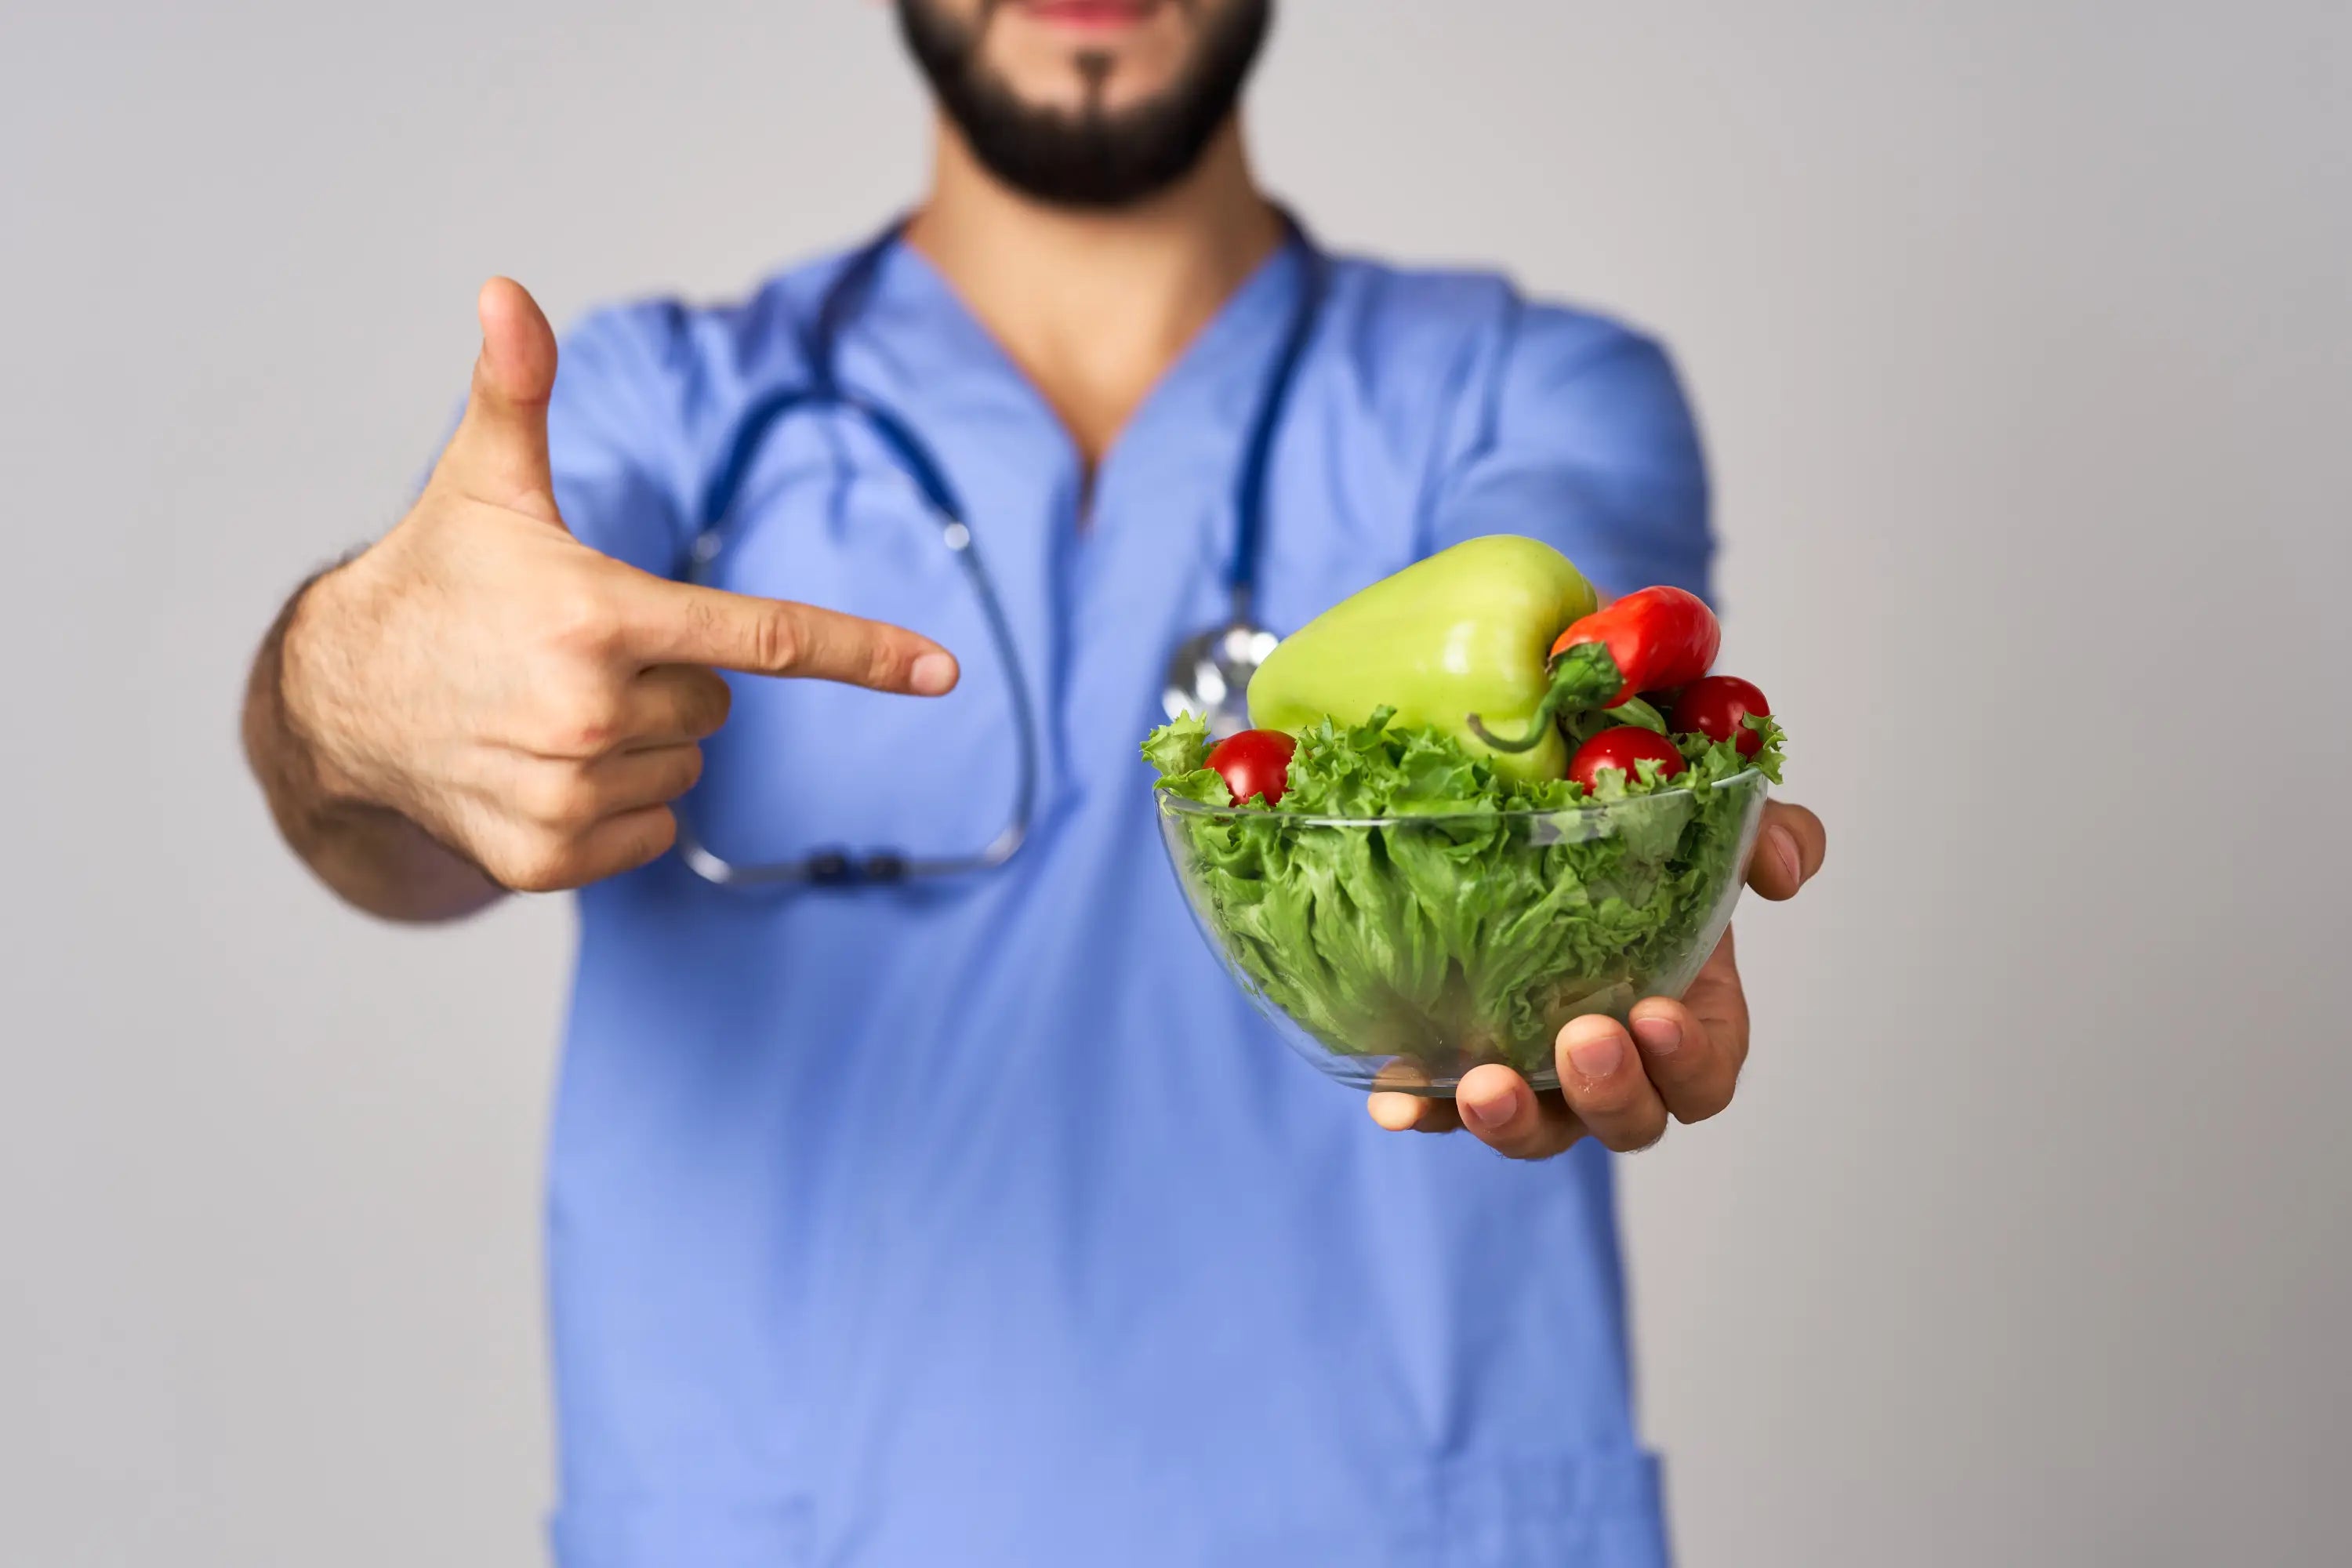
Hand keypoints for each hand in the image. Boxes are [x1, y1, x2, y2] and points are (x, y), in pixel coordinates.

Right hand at [279, 278, 958, 893]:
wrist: (338, 700)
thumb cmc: (437, 581)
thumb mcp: (483, 484)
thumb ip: (518, 392)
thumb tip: (507, 291)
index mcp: (597, 618)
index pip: (762, 637)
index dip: (863, 651)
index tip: (943, 669)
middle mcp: (587, 713)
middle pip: (716, 710)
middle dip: (668, 683)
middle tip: (578, 657)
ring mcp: (566, 793)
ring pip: (685, 772)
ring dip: (640, 745)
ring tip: (549, 711)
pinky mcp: (547, 858)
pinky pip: (653, 830)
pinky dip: (615, 807)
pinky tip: (542, 769)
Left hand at [1366, 799, 1825, 1157]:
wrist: (1550, 834)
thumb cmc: (1643, 848)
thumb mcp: (1712, 829)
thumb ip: (1769, 837)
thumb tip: (1784, 868)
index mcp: (1686, 1025)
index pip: (1703, 1080)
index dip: (1688, 1064)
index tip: (1656, 1014)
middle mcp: (1615, 1067)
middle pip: (1625, 1123)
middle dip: (1607, 1095)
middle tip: (1583, 1041)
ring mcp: (1539, 1077)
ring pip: (1537, 1131)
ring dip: (1511, 1122)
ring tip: (1482, 1087)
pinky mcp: (1467, 1067)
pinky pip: (1443, 1107)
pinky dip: (1423, 1108)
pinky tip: (1395, 1096)